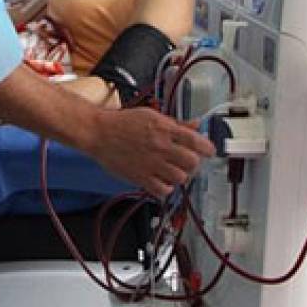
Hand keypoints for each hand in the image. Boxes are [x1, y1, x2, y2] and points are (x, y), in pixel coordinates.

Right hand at [89, 108, 214, 197]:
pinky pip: (163, 190)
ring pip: (180, 177)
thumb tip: (194, 125)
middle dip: (193, 162)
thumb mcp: (151, 115)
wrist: (98, 132)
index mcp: (165, 129)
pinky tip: (162, 181)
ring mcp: (151, 164)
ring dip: (180, 175)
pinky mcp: (140, 177)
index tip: (208, 151)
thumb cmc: (121, 122)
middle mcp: (161, 147)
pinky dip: (166, 188)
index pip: (197, 142)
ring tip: (173, 171)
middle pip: (192, 162)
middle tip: (187, 161)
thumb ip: (175, 123)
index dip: (208, 148)